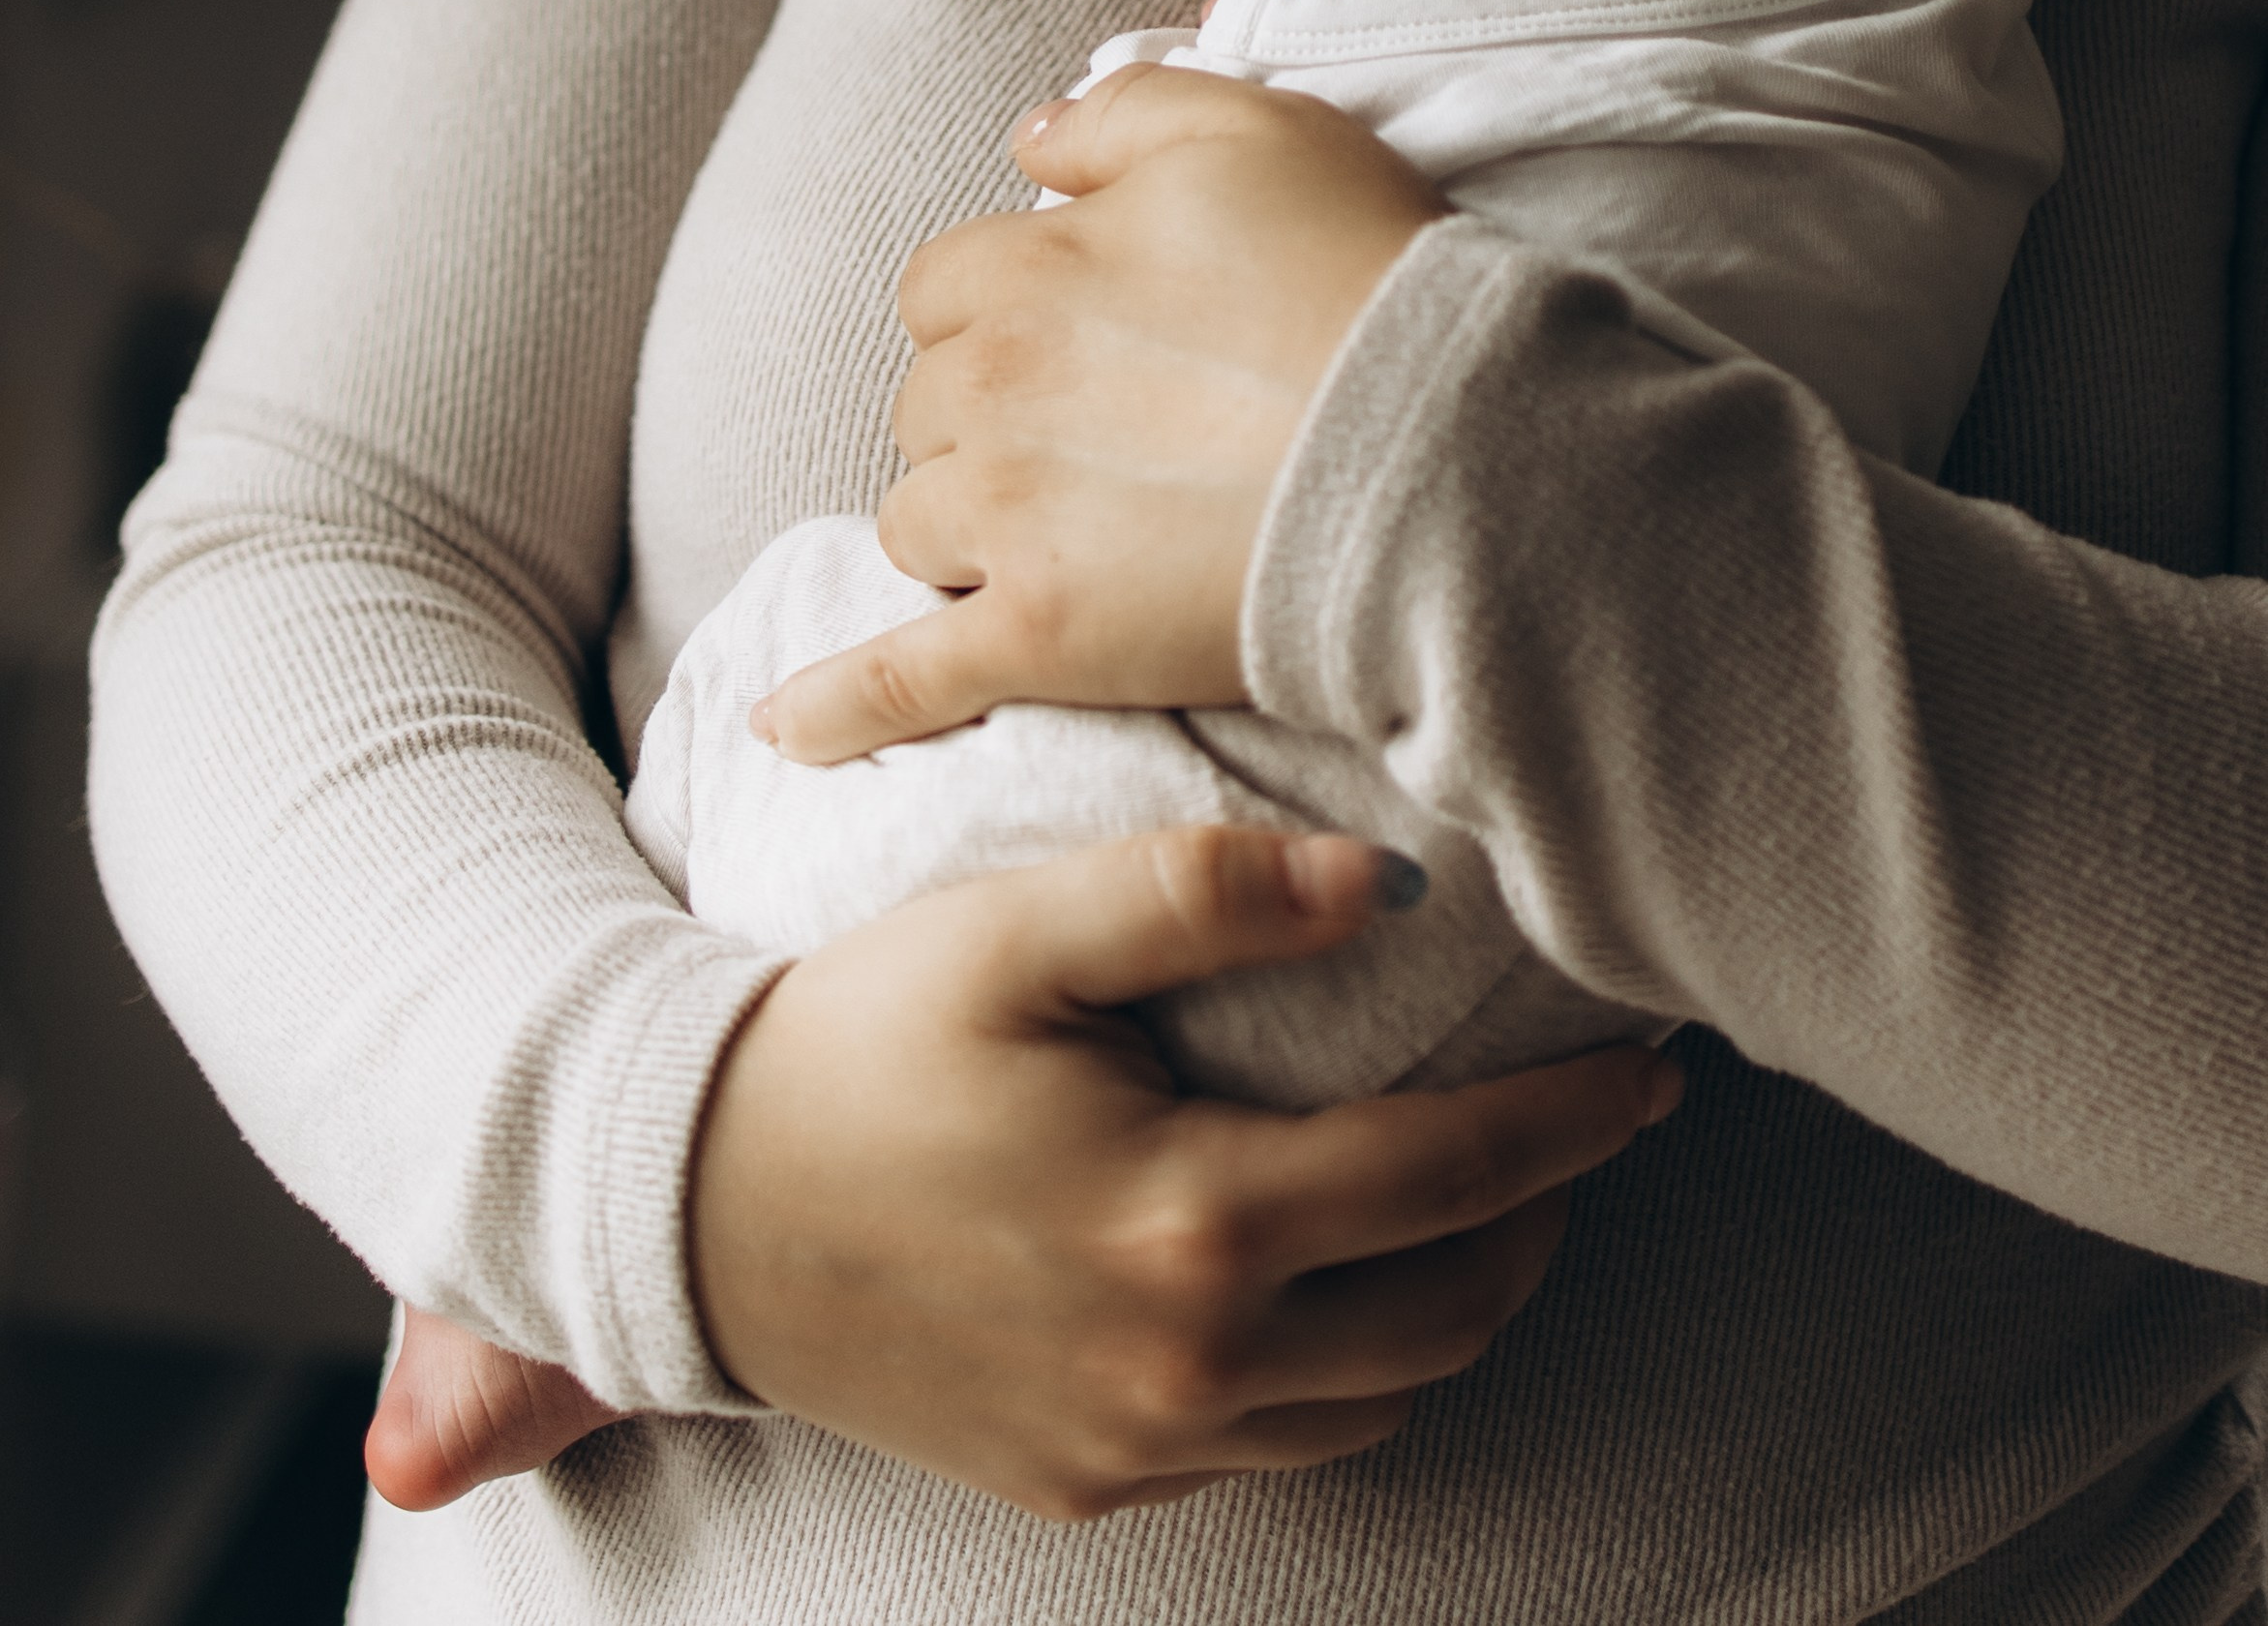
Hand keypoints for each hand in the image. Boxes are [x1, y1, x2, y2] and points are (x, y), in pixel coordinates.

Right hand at [689, 824, 1680, 1516]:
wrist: (691, 1207)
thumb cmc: (858, 1044)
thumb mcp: (1014, 929)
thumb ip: (1200, 891)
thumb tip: (1384, 882)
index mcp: (1192, 1222)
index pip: (1454, 1173)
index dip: (1572, 1118)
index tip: (1650, 1067)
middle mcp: (1189, 1365)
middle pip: (1455, 1307)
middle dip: (1549, 1213)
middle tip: (1592, 1125)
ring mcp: (1144, 1445)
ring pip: (1389, 1394)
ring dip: (1466, 1296)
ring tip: (1492, 1197)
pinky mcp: (1096, 1486)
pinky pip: (1289, 1445)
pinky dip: (1358, 1366)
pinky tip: (1348, 1281)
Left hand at [760, 66, 1446, 764]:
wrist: (1448, 453)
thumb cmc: (1369, 280)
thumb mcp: (1253, 129)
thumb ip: (1120, 115)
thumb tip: (1027, 141)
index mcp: (1027, 266)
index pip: (946, 285)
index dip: (1011, 310)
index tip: (1092, 341)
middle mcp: (991, 384)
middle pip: (929, 404)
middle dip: (993, 420)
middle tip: (1112, 440)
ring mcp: (1007, 519)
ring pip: (920, 524)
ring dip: (967, 533)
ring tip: (1074, 544)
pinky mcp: (1038, 638)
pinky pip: (903, 679)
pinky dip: (838, 706)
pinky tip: (791, 729)